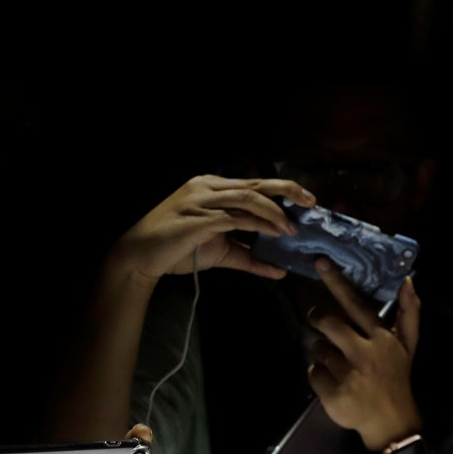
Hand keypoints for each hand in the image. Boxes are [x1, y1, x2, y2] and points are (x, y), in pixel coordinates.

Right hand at [108, 175, 317, 288]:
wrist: (140, 256)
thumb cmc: (176, 249)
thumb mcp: (220, 251)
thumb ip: (249, 257)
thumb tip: (279, 270)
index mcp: (211, 186)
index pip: (254, 183)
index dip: (282, 189)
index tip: (306, 199)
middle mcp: (206, 186)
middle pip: (255, 183)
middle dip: (288, 191)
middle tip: (312, 202)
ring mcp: (200, 200)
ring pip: (247, 198)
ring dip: (274, 213)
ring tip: (291, 230)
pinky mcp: (197, 219)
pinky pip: (234, 218)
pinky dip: (257, 226)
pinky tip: (272, 236)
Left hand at [306, 263, 422, 451]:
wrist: (391, 421)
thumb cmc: (396, 378)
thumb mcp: (408, 345)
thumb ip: (409, 313)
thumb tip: (409, 281)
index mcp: (380, 338)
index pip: (355, 304)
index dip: (337, 282)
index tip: (320, 262)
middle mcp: (364, 353)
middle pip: (329, 323)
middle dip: (318, 318)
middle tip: (317, 319)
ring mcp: (348, 375)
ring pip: (319, 349)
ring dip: (321, 351)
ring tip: (335, 361)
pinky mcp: (334, 394)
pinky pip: (313, 372)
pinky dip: (318, 374)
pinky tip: (333, 381)